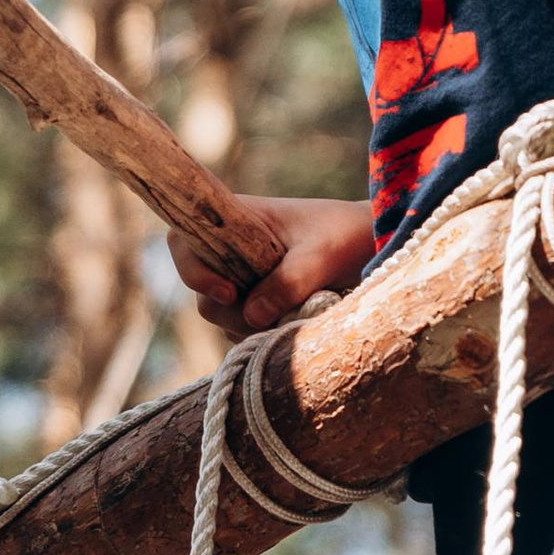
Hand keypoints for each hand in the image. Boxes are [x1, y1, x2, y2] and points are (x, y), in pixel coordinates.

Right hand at [168, 193, 374, 335]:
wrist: (371, 246)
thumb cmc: (345, 236)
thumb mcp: (321, 255)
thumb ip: (289, 281)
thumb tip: (252, 315)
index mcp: (235, 220)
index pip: (182, 241)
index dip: (193, 271)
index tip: (230, 292)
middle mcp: (230, 249)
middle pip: (201, 291)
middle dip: (230, 310)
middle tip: (270, 318)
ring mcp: (241, 277)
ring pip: (220, 313)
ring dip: (248, 326)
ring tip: (291, 318)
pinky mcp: (256, 301)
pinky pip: (240, 328)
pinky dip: (259, 334)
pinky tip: (290, 326)